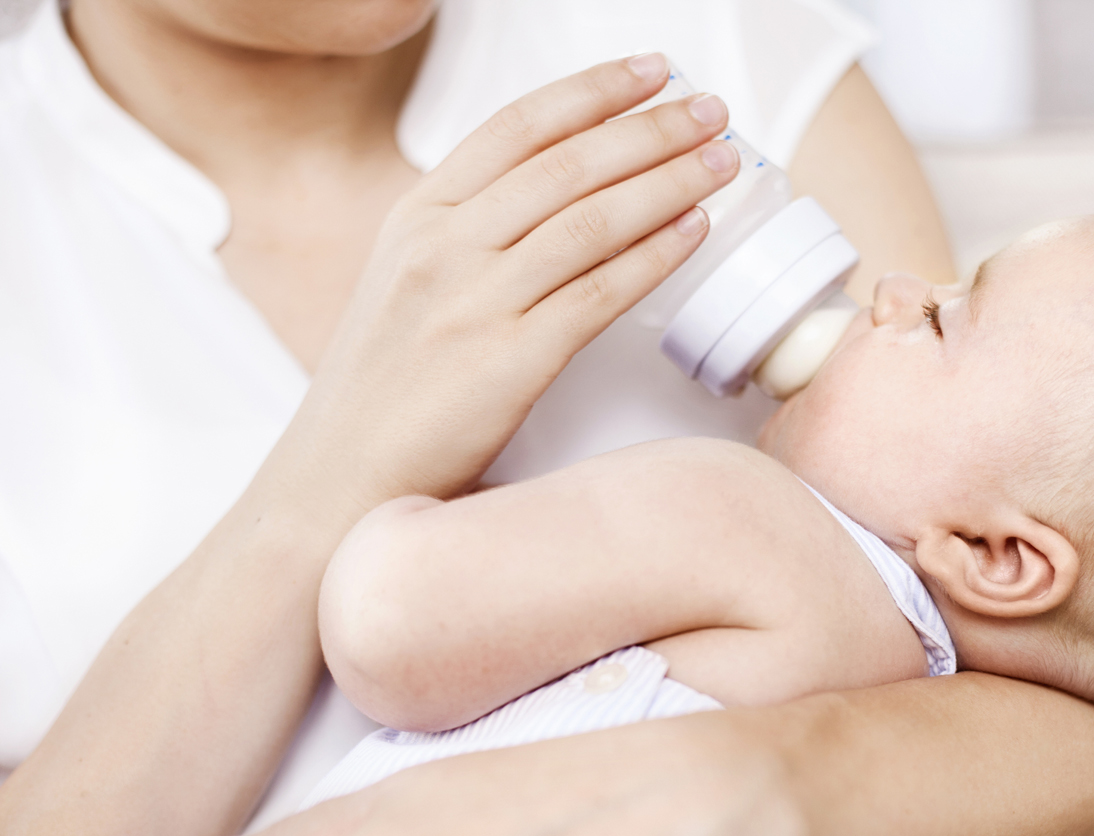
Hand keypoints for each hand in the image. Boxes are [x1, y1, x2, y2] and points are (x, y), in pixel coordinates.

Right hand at [267, 54, 738, 519]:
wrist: (343, 475)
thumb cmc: (382, 389)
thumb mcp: (406, 282)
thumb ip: (468, 233)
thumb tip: (555, 194)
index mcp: (418, 216)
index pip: (518, 126)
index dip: (593, 91)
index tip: (650, 72)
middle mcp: (444, 247)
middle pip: (568, 163)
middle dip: (651, 128)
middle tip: (711, 111)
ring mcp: (475, 302)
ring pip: (591, 219)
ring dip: (669, 182)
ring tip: (721, 162)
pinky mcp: (509, 362)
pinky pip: (599, 294)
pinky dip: (654, 256)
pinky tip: (692, 231)